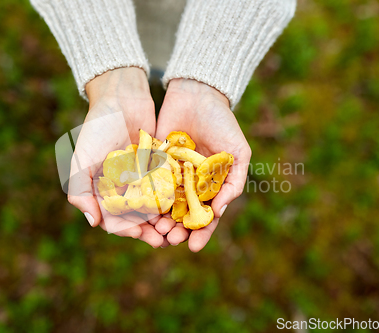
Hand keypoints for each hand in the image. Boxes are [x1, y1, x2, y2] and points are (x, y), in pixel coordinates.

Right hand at [67, 67, 165, 246]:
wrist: (121, 97)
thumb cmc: (97, 128)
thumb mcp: (83, 159)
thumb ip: (81, 191)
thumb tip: (93, 223)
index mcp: (104, 191)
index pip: (115, 218)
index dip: (127, 229)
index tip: (140, 234)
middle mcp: (124, 188)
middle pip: (138, 218)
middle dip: (150, 230)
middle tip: (165, 240)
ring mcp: (143, 178)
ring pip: (155, 207)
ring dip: (164, 220)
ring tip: (177, 229)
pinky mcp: (160, 167)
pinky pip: (168, 188)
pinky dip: (175, 200)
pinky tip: (185, 207)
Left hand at [156, 78, 251, 251]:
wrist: (197, 94)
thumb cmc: (222, 122)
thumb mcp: (238, 151)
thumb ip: (234, 181)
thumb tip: (220, 211)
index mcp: (211, 186)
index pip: (206, 216)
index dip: (201, 233)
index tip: (193, 247)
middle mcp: (190, 185)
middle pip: (182, 215)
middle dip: (176, 230)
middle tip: (169, 239)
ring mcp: (171, 175)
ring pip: (163, 205)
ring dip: (159, 221)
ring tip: (155, 230)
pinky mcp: (153, 163)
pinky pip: (148, 184)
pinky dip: (145, 199)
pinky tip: (140, 210)